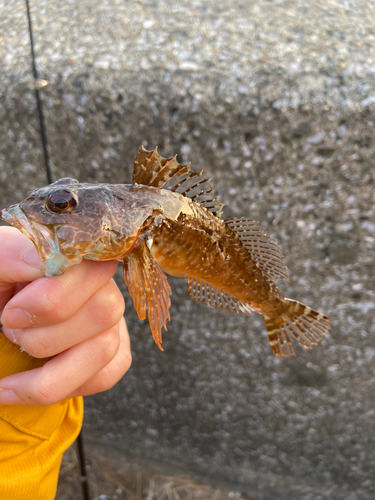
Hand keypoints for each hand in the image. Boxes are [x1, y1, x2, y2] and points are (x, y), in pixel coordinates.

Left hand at [0, 226, 130, 404]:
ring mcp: (113, 319)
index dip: (53, 299)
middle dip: (46, 336)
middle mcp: (103, 284)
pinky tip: (32, 381)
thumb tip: (44, 261)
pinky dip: (63, 386)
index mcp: (77, 256)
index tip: (12, 315)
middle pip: (105, 311)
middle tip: (11, 331)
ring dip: (50, 366)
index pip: (94, 270)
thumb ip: (14, 254)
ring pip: (105, 348)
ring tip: (20, 353)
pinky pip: (107, 375)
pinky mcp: (114, 352)